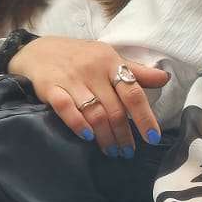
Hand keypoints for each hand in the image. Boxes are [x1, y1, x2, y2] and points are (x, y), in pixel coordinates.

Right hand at [6, 35, 168, 153]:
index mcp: (111, 62)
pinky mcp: (50, 87)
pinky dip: (78, 125)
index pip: (133, 92)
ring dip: (105, 136)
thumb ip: (135, 71)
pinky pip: (66, 109)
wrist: (36, 50)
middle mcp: (93, 70)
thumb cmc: (80, 57)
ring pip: (94, 113)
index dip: (144, 116)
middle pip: (114, 109)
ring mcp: (71, 79)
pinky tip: (88, 138)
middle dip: (124, 134)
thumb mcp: (108, 57)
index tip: (152, 138)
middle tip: (128, 151)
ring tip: (112, 151)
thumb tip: (165, 78)